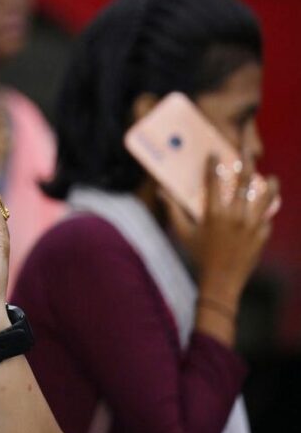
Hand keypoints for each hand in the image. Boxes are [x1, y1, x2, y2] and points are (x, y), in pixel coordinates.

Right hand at [161, 156, 279, 302]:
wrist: (222, 282)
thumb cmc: (198, 256)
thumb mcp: (183, 233)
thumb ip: (174, 210)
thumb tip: (161, 192)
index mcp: (214, 214)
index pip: (214, 182)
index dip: (214, 165)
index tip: (215, 153)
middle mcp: (235, 216)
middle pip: (244, 183)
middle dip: (246, 163)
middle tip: (247, 150)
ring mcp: (252, 226)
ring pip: (264, 198)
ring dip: (269, 185)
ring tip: (271, 177)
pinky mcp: (262, 236)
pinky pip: (267, 218)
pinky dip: (267, 210)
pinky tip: (267, 205)